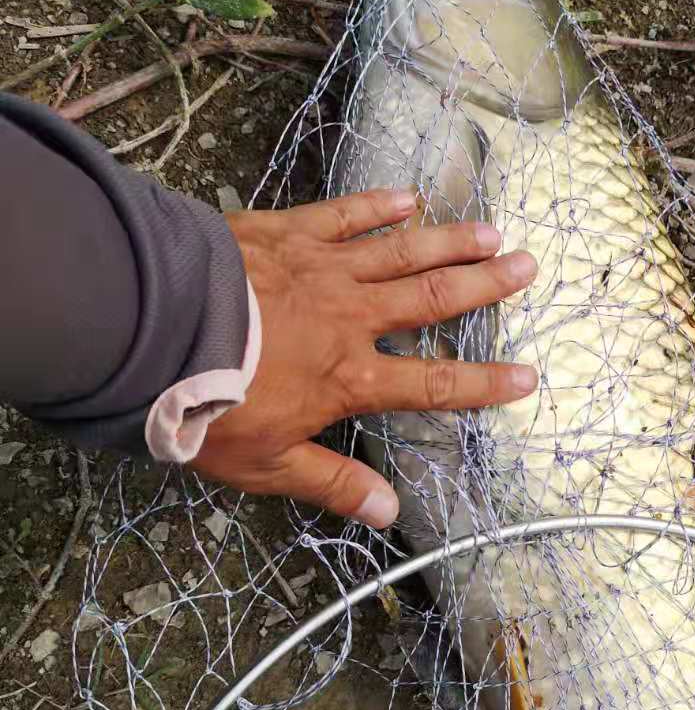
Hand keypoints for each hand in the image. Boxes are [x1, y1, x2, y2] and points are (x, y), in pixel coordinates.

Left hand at [192, 189, 537, 524]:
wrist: (151, 330)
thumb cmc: (204, 406)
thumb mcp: (266, 464)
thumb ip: (332, 483)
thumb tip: (390, 513)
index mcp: (349, 378)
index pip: (432, 384)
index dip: (483, 384)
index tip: (526, 378)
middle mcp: (350, 318)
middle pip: (431, 301)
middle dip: (484, 287)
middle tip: (528, 269)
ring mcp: (322, 269)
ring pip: (400, 252)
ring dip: (450, 242)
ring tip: (492, 232)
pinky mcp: (287, 233)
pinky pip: (344, 215)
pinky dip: (378, 205)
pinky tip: (409, 197)